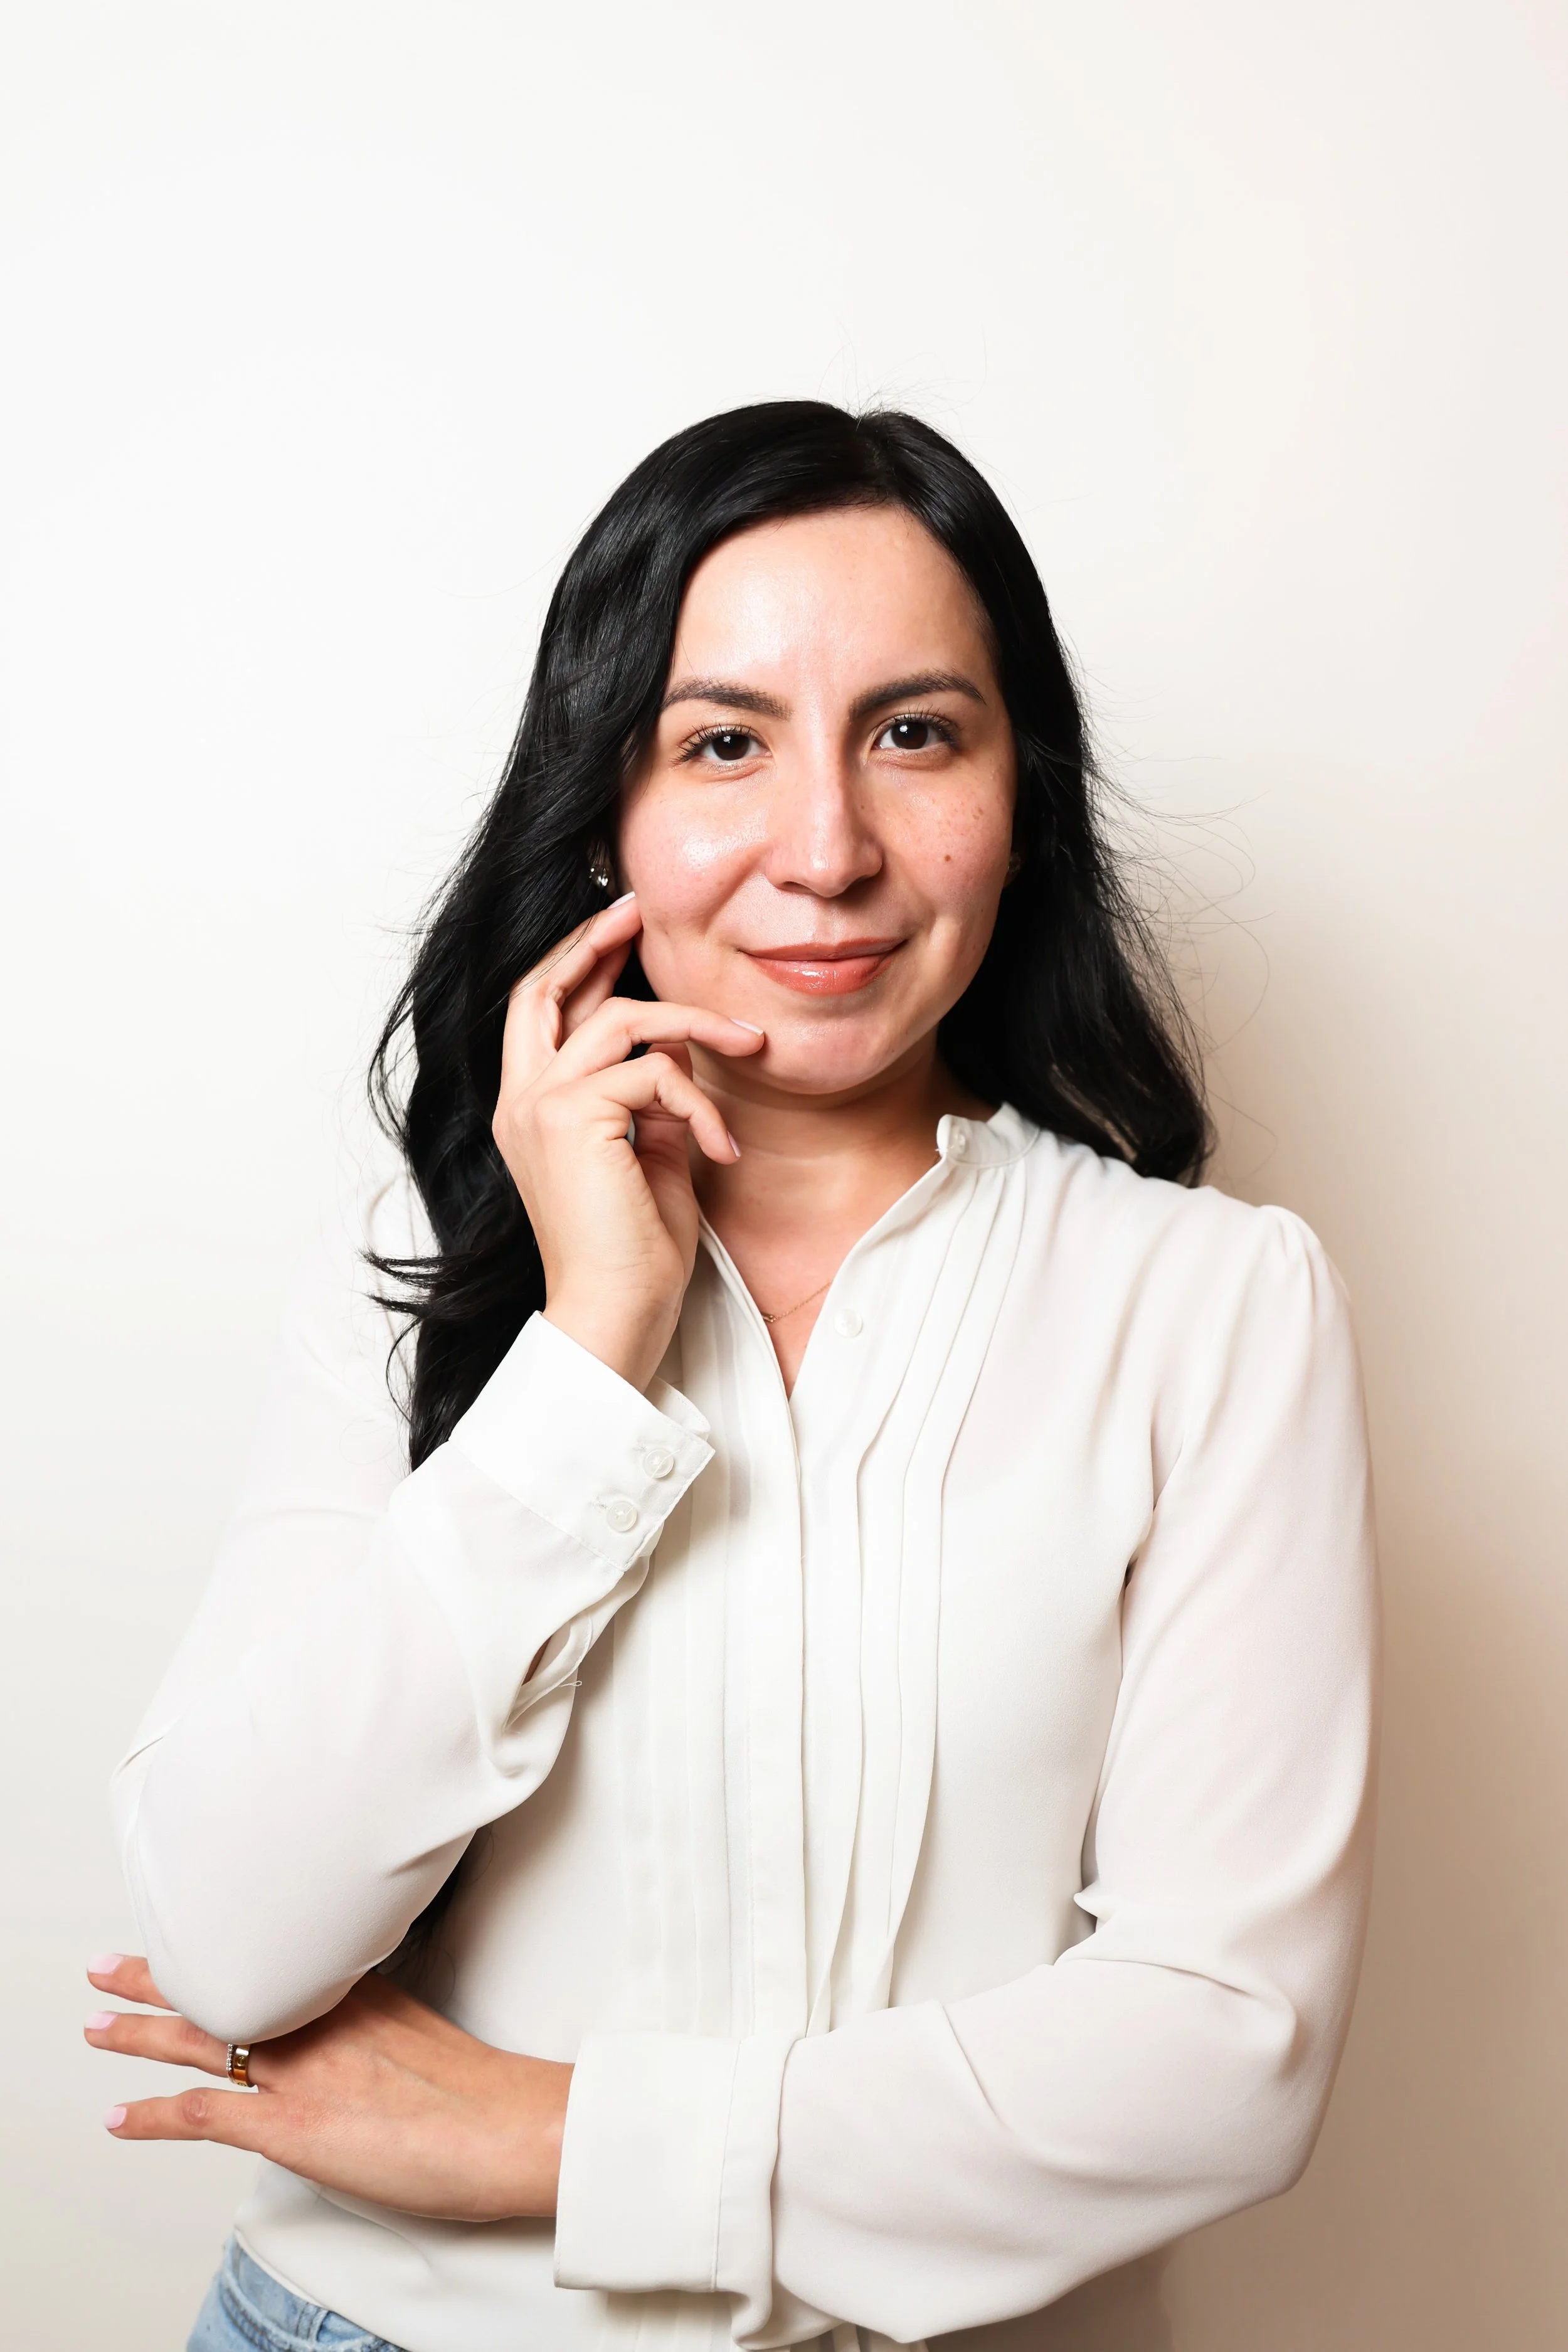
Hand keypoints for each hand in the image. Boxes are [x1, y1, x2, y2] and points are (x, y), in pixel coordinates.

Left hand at [86, 1956, 569, 2221]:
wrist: (508, 2123)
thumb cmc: (485, 2093)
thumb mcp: (429, 2037)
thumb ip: (384, 2034)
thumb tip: (361, 2053)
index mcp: (355, 1997)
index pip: (272, 1965)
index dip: (222, 1954)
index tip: (194, 1936)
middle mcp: (320, 2023)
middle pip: (224, 1988)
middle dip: (158, 1974)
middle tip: (110, 1963)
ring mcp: (301, 2071)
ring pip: (200, 2040)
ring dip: (137, 2032)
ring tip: (96, 2024)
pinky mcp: (291, 2124)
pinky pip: (203, 2114)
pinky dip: (152, 2117)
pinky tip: (121, 2118)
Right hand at [493, 891, 763, 1389]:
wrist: (615, 1312)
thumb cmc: (635, 1251)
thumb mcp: (649, 1153)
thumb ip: (651, 1097)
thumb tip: (677, 1049)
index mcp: (529, 1111)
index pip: (540, 1012)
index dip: (577, 963)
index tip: (623, 930)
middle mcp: (520, 1102)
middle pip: (543, 987)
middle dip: (594, 941)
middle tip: (640, 912)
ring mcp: (538, 1107)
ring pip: (619, 1020)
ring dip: (696, 1024)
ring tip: (751, 1046)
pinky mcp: (572, 1117)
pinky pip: (654, 1071)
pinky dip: (701, 1100)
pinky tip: (720, 1147)